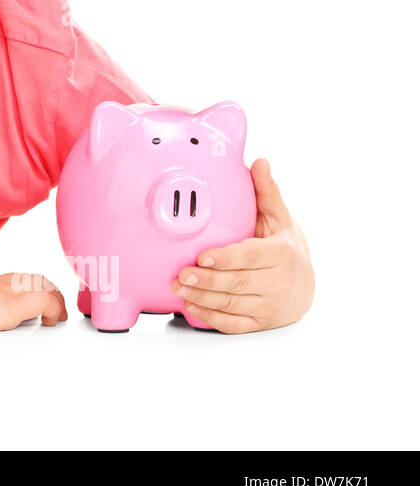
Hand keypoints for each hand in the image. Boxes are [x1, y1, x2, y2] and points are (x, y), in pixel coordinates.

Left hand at [171, 158, 313, 332]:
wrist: (306, 286)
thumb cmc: (286, 247)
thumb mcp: (279, 217)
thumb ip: (266, 191)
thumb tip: (259, 161)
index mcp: (281, 254)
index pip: (252, 257)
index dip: (227, 258)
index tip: (203, 256)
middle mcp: (278, 282)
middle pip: (239, 283)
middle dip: (208, 280)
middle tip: (181, 274)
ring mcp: (270, 306)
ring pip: (233, 304)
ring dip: (203, 298)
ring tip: (178, 288)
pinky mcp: (260, 322)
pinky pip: (234, 324)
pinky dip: (211, 317)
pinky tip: (191, 305)